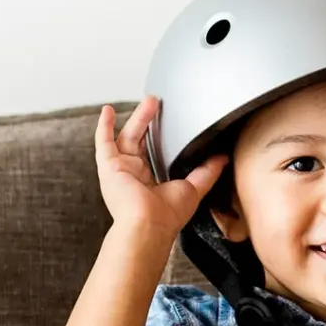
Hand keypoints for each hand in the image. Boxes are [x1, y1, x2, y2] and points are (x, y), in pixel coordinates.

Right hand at [95, 95, 228, 238]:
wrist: (149, 224)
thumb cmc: (167, 216)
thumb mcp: (194, 189)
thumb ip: (207, 172)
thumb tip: (222, 158)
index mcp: (150, 182)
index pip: (155, 154)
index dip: (160, 138)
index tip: (170, 123)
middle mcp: (134, 175)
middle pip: (141, 140)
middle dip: (150, 121)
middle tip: (160, 104)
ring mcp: (121, 170)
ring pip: (127, 136)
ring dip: (137, 117)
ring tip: (149, 101)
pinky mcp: (109, 166)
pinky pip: (103, 142)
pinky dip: (103, 126)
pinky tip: (107, 111)